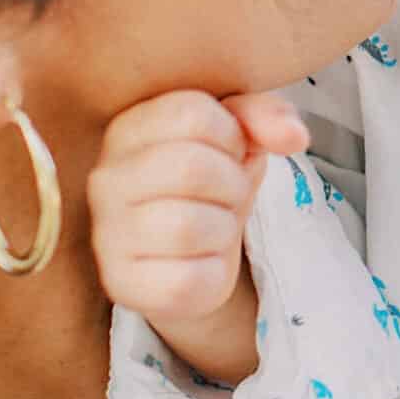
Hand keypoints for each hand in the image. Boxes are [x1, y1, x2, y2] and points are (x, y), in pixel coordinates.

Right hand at [86, 90, 308, 363]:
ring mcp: (107, 235)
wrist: (193, 253)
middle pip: (191, 168)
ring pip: (188, 226)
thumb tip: (294, 136)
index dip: (232, 135)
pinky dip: (212, 272)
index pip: (192, 114)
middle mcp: (105, 179)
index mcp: (128, 129)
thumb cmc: (212, 183)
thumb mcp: (240, 136)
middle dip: (233, 184)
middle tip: (229, 195)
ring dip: (224, 228)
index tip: (230, 152)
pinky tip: (202, 262)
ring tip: (215, 227)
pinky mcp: (123, 285)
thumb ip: (265, 116)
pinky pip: (186, 279)